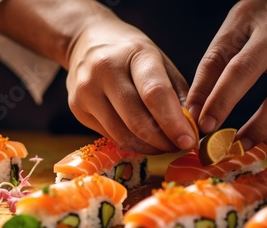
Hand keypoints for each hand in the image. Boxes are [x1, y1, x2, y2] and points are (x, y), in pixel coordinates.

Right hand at [0, 0, 196, 153]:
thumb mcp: (159, 60)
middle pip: (136, 120)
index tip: (188, 141)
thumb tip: (190, 128)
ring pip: (122, 134)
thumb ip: (177, 93)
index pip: (154, 93)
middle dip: (162, 141)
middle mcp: (105, 70)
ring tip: (163, 146)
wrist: (85, 40)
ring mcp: (86, 90)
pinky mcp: (76, 108)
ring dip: (147, 147)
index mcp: (134, 53)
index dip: (173, 122)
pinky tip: (142, 139)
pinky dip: (130, 143)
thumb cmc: (129, 53)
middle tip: (178, 147)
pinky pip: (109, 135)